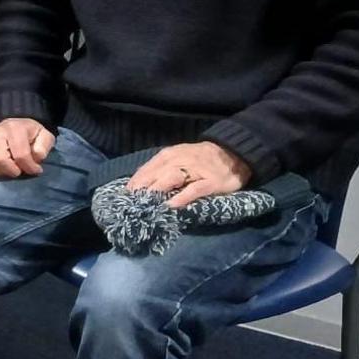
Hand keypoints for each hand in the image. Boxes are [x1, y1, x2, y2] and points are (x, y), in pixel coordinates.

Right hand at [0, 118, 55, 178]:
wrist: (14, 125)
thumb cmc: (31, 134)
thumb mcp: (44, 135)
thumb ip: (44, 146)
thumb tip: (37, 157)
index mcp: (15, 128)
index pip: (20, 155)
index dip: (30, 167)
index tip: (36, 170)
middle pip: (0, 160)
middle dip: (13, 171)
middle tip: (20, 171)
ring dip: (0, 172)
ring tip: (9, 170)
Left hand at [126, 141, 251, 208]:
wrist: (234, 153)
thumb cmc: (201, 159)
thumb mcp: (179, 158)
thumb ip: (161, 169)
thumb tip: (140, 184)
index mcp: (169, 155)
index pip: (147, 168)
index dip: (135, 181)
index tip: (124, 195)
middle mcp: (180, 160)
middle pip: (156, 173)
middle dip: (142, 187)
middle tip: (131, 202)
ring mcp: (196, 170)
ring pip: (172, 177)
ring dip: (157, 189)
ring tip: (146, 202)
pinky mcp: (211, 182)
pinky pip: (195, 189)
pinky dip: (182, 197)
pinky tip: (171, 205)